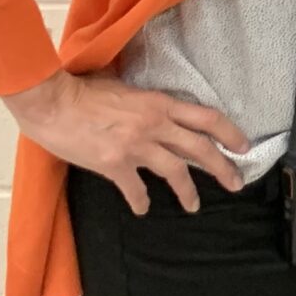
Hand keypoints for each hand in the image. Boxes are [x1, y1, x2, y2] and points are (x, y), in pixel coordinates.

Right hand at [4, 68, 247, 213]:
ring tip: (194, 205)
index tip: (243, 147)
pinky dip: (140, 201)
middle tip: (236, 183)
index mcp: (159, 103)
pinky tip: (143, 208)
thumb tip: (158, 112)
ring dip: (187, 192)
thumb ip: (145, 102)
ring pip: (175, 173)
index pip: (207, 118)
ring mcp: (136, 147)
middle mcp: (155, 125)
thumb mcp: (124, 87)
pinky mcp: (114, 165)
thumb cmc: (82, 89)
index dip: (230, 133)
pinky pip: (135, 189)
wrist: (52, 101)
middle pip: (201, 150)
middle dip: (223, 168)